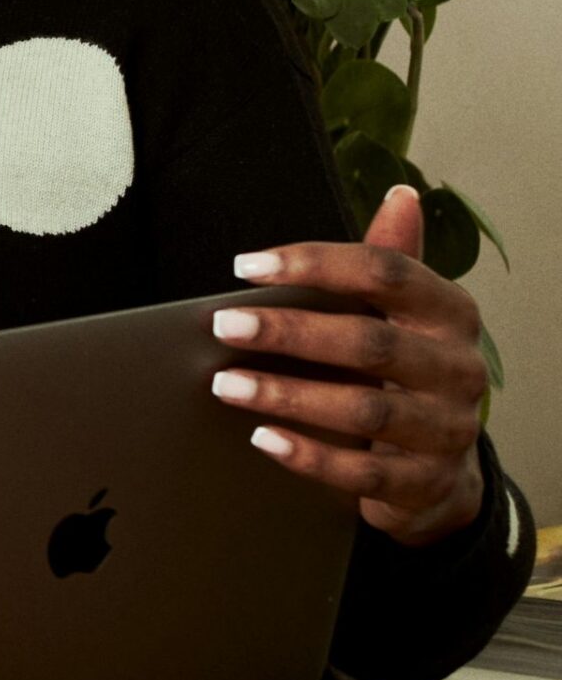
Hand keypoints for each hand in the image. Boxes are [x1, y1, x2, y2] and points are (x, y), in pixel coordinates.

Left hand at [212, 184, 487, 546]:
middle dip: (290, 332)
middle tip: (223, 324)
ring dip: (287, 395)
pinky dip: (310, 455)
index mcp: (449, 314)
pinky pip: (364, 472)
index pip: (386, 273)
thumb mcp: (405, 317)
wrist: (443, 468)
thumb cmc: (407, 373)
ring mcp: (447, 430)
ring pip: (364, 409)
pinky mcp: (426, 483)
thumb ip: (390, 261)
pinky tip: (262, 438)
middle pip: (370, 342)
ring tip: (225, 385)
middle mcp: (457, 369)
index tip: (246, 265)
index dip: (315, 264)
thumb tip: (399, 196)